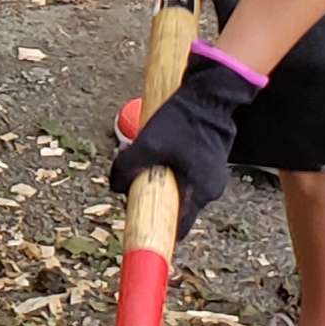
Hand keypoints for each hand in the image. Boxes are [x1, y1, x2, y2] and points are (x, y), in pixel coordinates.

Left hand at [109, 44, 264, 239]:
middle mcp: (209, 190)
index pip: (178, 228)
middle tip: (127, 179)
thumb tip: (114, 187)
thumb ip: (127, 168)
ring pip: (175, 188)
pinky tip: (151, 147)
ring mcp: (210, 176)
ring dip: (153, 177)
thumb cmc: (182, 121)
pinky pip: (181, 174)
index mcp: (200, 192)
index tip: (137, 226)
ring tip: (136, 155)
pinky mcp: (206, 162)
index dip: (156, 230)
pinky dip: (164, 166)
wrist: (209, 95)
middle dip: (147, 195)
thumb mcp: (148, 144)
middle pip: (173, 207)